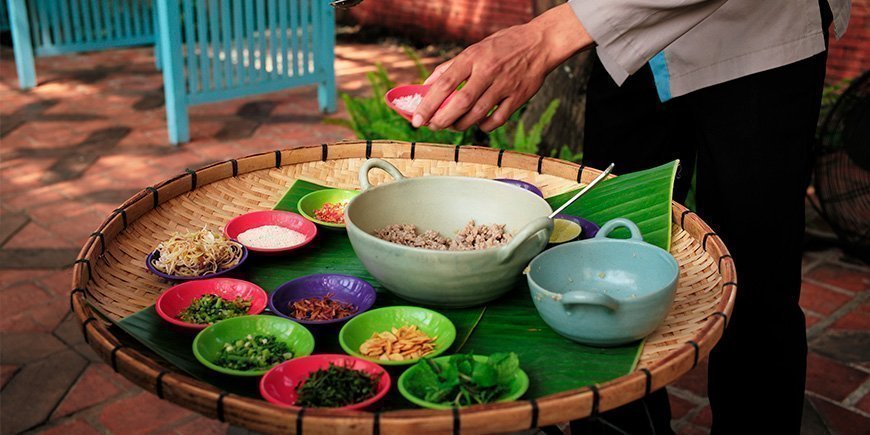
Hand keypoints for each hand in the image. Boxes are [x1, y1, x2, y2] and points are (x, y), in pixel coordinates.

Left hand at [412, 3, 592, 131]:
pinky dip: (483, 126)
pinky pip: (496, 119)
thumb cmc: (503, 46)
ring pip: (477, 114)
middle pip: (460, 103)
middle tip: (432, 126)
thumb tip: (426, 84)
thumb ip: (450, 67)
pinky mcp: (518, 97)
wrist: (540, 43)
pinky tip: (477, 124)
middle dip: (441, 119)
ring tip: (451, 125)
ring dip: (460, 125)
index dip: (428, 103)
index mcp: (473, 57)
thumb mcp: (474, 49)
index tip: (416, 118)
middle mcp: (488, 71)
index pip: (445, 83)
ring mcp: (504, 85)